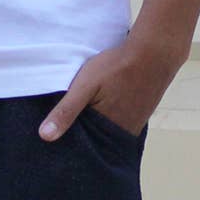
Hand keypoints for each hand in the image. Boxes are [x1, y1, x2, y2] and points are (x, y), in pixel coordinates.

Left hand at [37, 33, 184, 141]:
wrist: (155, 51)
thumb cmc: (117, 66)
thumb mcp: (85, 86)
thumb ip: (65, 111)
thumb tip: (44, 137)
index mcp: (104, 130)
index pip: (80, 148)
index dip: (66, 143)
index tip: (52, 143)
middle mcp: (120, 134)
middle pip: (93, 143)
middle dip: (80, 139)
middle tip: (64, 132)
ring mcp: (132, 127)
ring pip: (105, 135)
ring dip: (94, 131)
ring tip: (81, 122)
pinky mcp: (139, 117)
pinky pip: (117, 127)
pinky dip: (107, 124)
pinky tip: (100, 113)